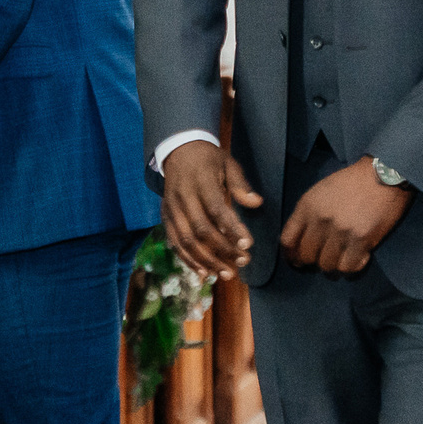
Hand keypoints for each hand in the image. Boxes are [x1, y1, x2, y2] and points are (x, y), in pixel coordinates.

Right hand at [160, 140, 262, 279]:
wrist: (178, 149)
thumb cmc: (209, 159)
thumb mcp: (228, 163)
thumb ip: (241, 185)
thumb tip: (256, 203)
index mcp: (201, 181)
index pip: (216, 209)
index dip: (232, 229)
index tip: (248, 245)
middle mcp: (183, 196)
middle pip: (201, 230)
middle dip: (222, 250)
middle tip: (242, 263)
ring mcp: (172, 208)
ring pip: (186, 241)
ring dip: (206, 261)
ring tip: (226, 274)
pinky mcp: (166, 216)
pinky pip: (175, 242)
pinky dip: (188, 260)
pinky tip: (204, 273)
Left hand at [278, 157, 412, 276]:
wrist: (383, 174)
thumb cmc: (351, 182)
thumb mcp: (320, 191)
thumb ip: (308, 214)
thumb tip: (302, 241)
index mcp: (307, 206)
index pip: (287, 240)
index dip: (291, 255)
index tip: (297, 260)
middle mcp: (320, 221)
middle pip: (306, 256)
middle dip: (312, 261)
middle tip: (323, 259)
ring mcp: (341, 232)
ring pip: (326, 266)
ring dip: (333, 266)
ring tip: (341, 259)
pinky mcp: (361, 241)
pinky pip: (348, 268)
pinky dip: (351, 268)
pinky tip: (357, 258)